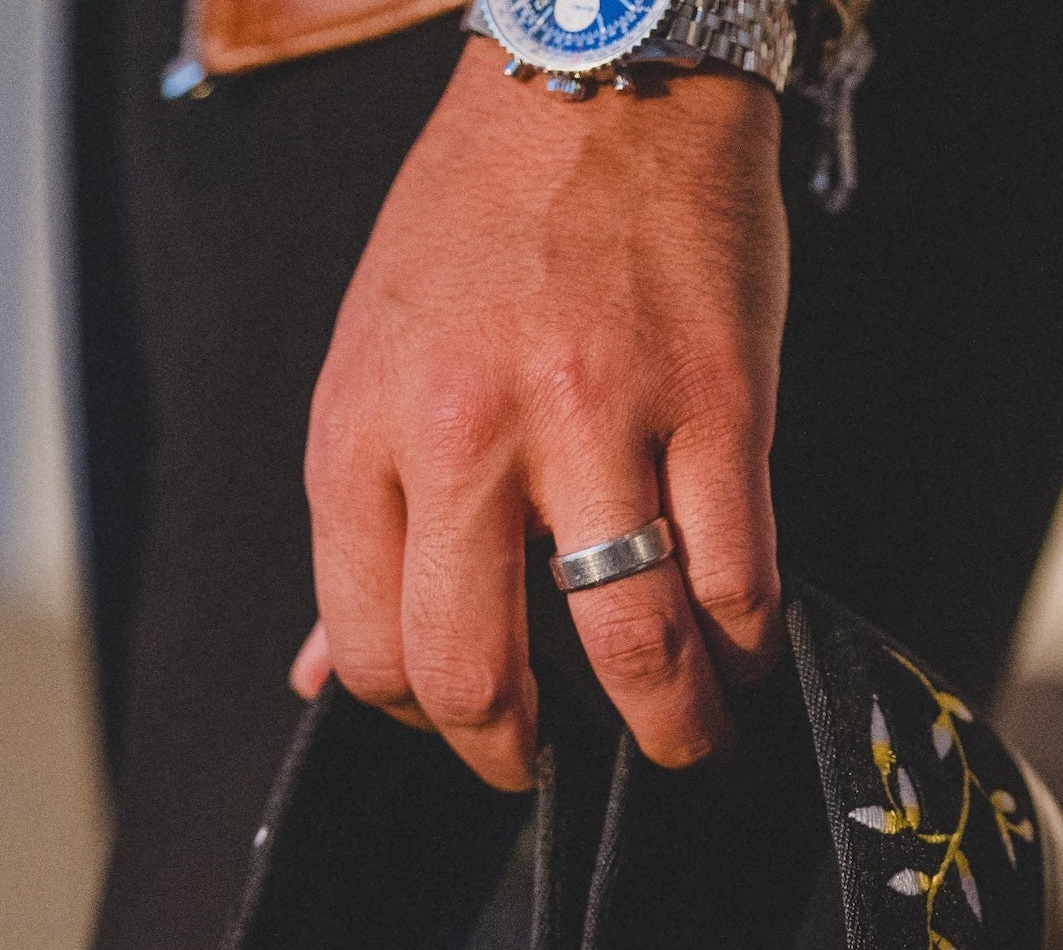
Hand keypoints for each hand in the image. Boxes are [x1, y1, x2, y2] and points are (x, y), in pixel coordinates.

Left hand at [295, 40, 787, 790]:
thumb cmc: (473, 229)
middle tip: (549, 767)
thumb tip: (317, 678)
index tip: (463, 723)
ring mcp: (598, 416)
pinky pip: (737, 574)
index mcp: (363, 433)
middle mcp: (467, 433)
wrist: (596, 69)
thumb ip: (353, 531)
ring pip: (630, 645)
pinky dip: (746, 641)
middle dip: (516, 758)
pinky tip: (742, 649)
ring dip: (668, 729)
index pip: (370, 650)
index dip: (417, 719)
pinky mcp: (715, 399)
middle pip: (479, 673)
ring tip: (684, 739)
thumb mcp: (367, 367)